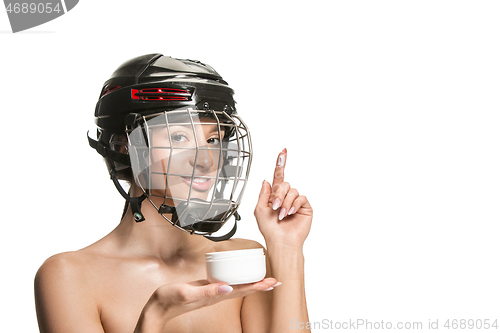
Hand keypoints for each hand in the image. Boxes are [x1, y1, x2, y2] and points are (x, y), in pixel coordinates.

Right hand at [135, 278, 277, 331]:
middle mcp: (216, 295)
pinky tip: (240, 275)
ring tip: (264, 278)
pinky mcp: (206, 288)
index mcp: (214, 296)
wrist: (157, 308)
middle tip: (276, 280)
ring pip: (236, 287)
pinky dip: (237, 279)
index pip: (241, 290)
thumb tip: (226, 288)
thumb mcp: (186, 293)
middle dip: (260, 285)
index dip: (258, 286)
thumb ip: (206, 291)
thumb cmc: (168, 300)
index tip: (272, 282)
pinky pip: (226, 283)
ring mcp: (212, 293)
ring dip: (251, 282)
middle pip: (243, 289)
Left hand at [254, 149, 312, 248]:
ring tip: (282, 214)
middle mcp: (286, 197)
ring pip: (292, 190)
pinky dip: (294, 204)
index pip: (278, 177)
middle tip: (275, 206)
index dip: (280, 164)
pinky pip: (300, 197)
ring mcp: (296, 202)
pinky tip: (290, 213)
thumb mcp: (260, 209)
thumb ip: (263, 193)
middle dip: (278, 194)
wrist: (280, 242)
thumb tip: (267, 180)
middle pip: (284, 183)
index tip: (283, 152)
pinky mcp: (305, 207)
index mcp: (274, 196)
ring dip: (285, 202)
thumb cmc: (269, 229)